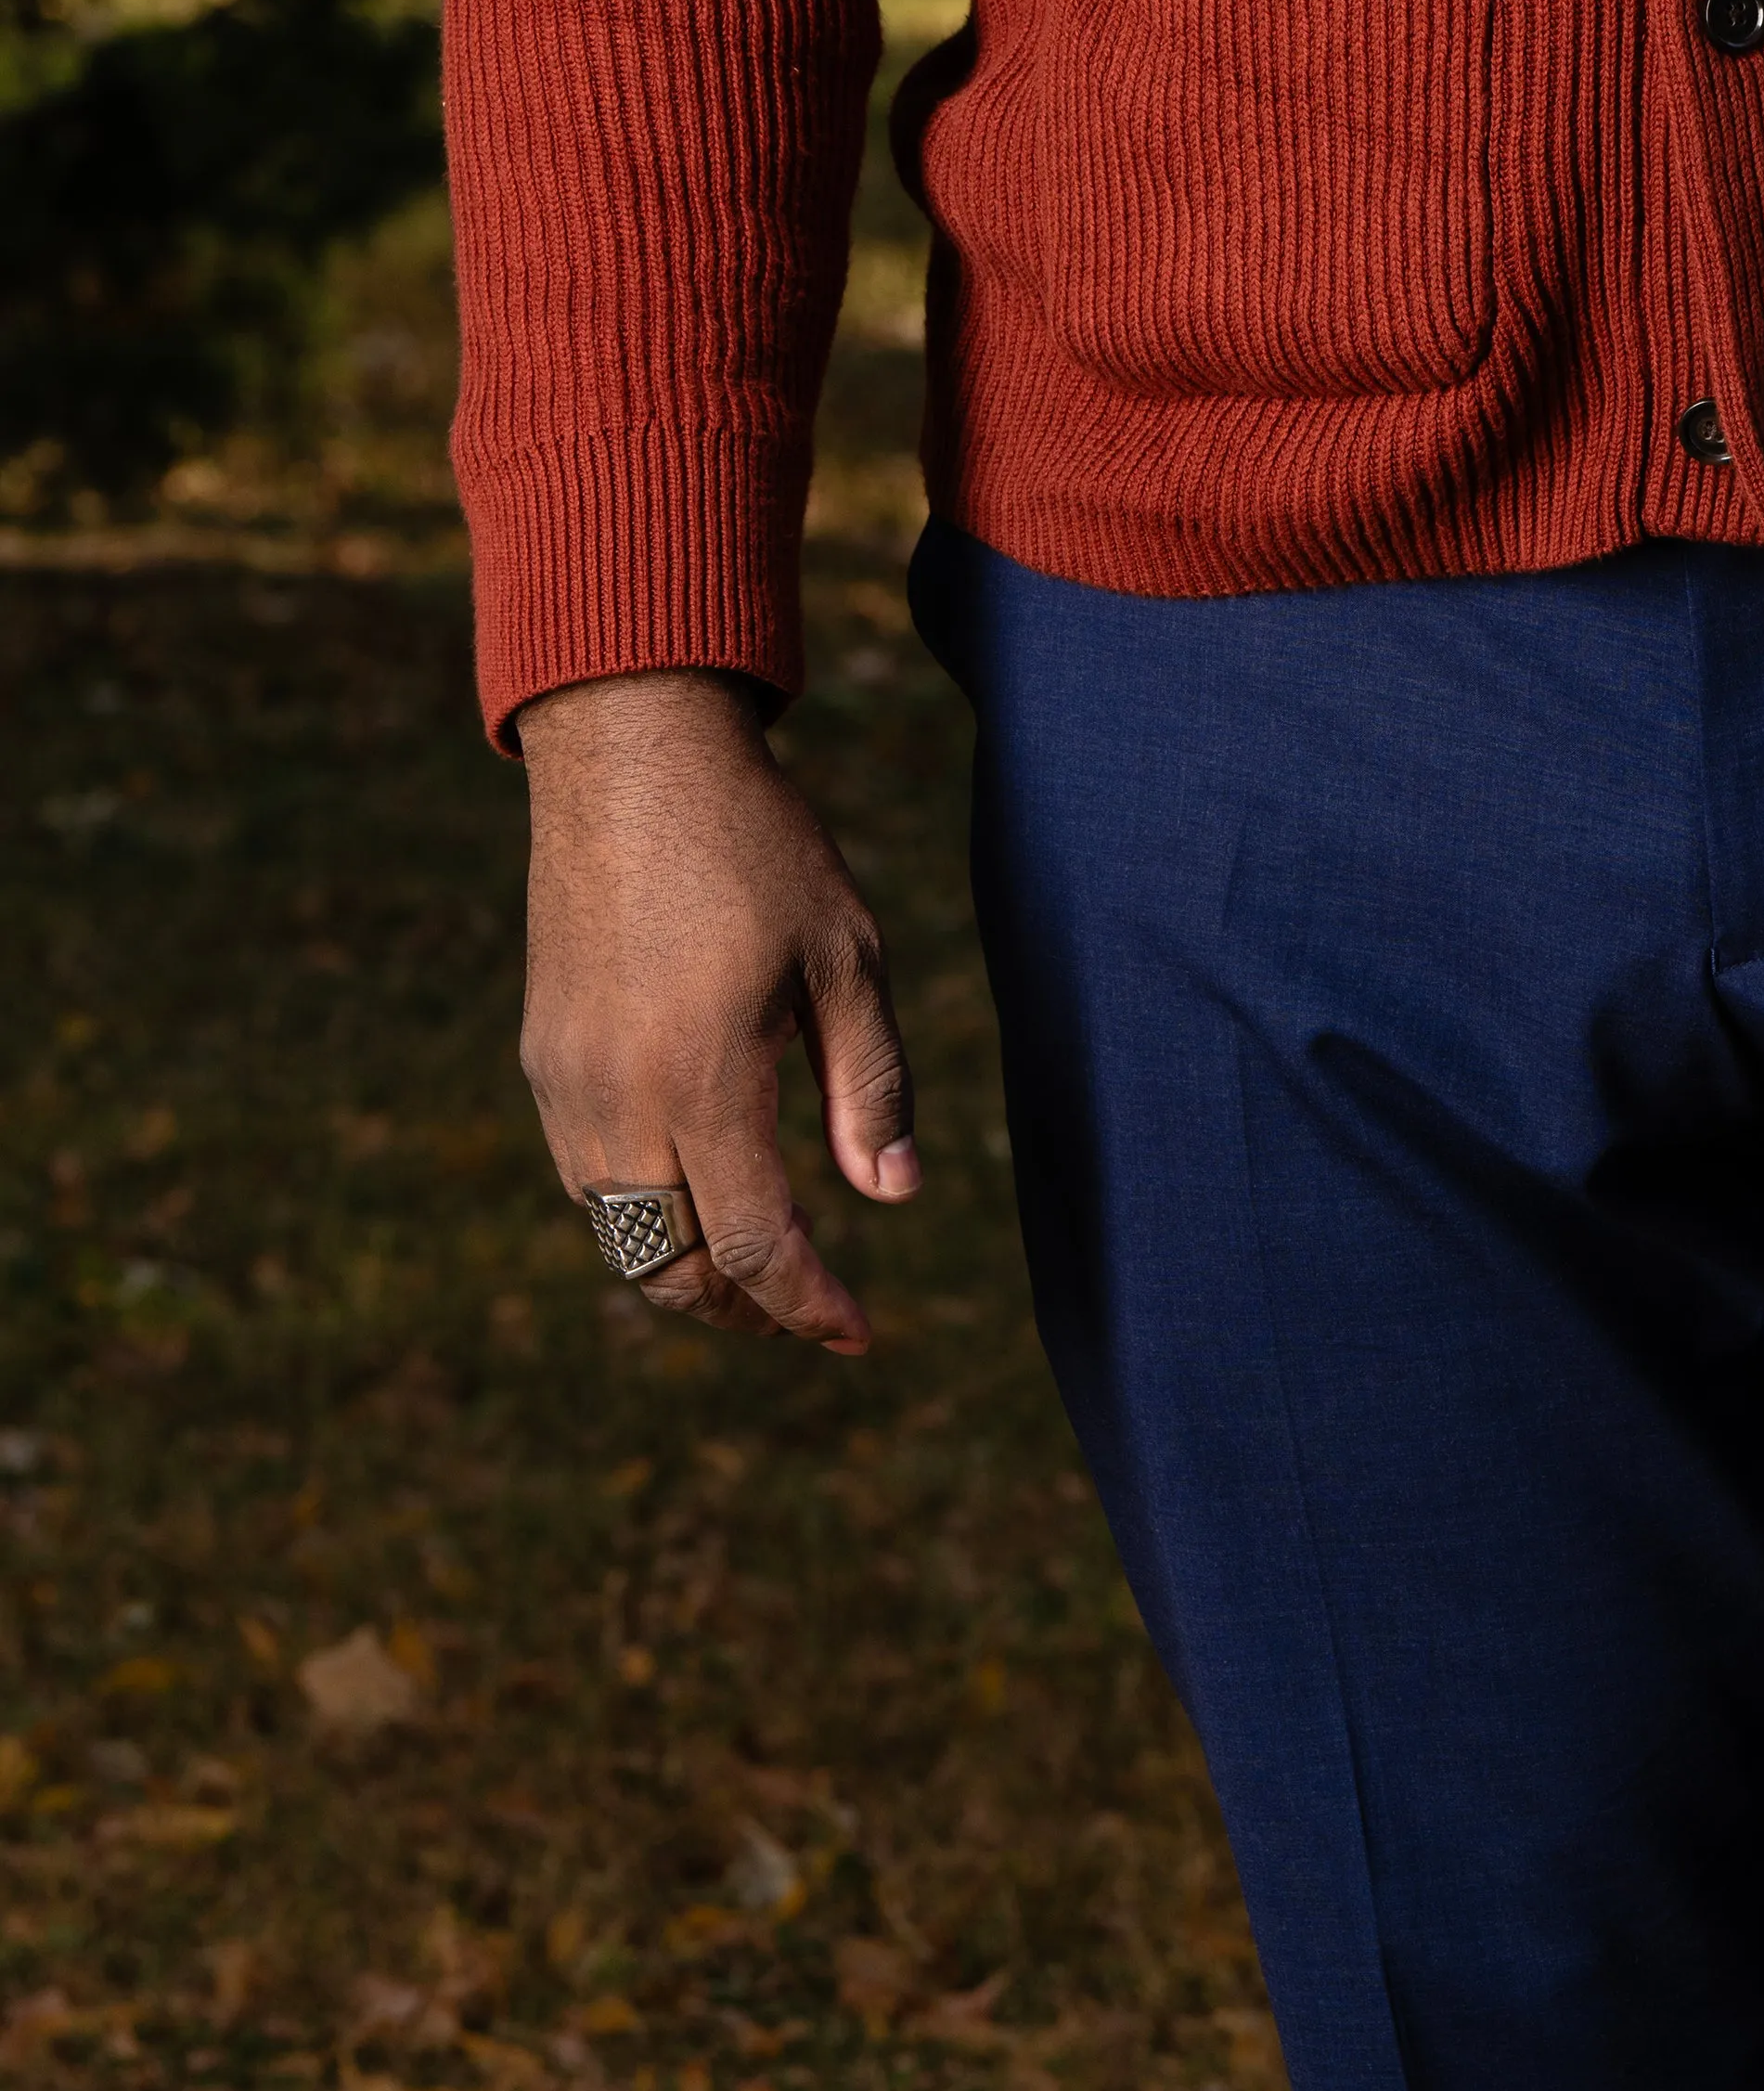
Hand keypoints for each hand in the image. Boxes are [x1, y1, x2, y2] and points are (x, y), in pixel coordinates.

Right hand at [515, 666, 920, 1353]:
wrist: (630, 754)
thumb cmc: (758, 845)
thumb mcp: (845, 953)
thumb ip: (870, 1082)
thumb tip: (894, 1196)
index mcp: (702, 1081)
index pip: (756, 1246)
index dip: (808, 1307)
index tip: (858, 1336)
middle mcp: (617, 1101)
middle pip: (670, 1267)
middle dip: (741, 1310)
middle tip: (804, 1316)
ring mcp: (565, 1083)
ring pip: (617, 1232)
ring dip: (683, 1268)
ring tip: (755, 1267)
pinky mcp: (543, 1055)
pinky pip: (585, 1176)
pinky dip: (639, 1211)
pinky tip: (693, 1187)